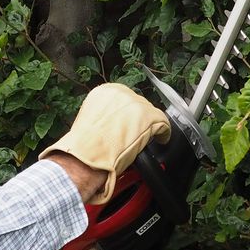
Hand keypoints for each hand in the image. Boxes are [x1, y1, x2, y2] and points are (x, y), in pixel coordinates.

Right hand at [40, 84, 170, 203]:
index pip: (125, 98)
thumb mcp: (90, 120)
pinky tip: (162, 139)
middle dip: (139, 119)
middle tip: (136, 134)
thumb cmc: (85, 146)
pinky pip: (163, 123)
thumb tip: (115, 120)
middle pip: (139, 104)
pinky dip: (164, 133)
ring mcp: (136, 104)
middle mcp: (121, 93)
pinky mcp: (149, 117)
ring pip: (151, 113)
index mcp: (104, 91)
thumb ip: (105, 114)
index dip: (129, 113)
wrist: (86, 157)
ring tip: (148, 138)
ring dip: (150, 125)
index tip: (129, 122)